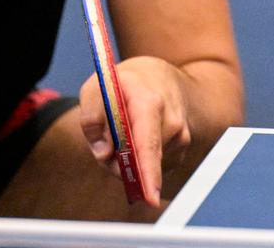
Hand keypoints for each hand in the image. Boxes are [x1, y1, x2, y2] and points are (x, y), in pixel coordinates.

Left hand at [77, 56, 192, 206]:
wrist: (160, 74)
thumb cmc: (124, 82)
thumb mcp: (97, 87)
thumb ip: (91, 117)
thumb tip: (103, 153)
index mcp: (149, 102)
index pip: (148, 143)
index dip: (148, 172)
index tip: (149, 197)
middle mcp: (171, 119)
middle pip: (142, 160)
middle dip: (119, 162)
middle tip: (106, 140)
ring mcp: (180, 134)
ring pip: (146, 165)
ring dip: (129, 159)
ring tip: (125, 129)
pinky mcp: (182, 146)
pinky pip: (154, 165)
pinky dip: (141, 159)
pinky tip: (139, 136)